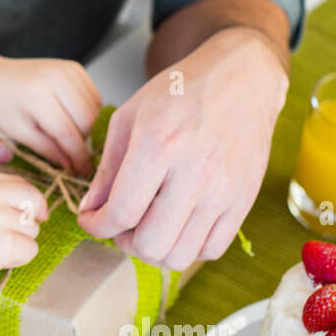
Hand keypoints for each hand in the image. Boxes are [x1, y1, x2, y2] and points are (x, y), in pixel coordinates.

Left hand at [0, 56, 102, 178]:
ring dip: (86, 125)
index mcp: (36, 97)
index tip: (81, 171)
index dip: (78, 156)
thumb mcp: (20, 134)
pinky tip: (71, 114)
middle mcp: (54, 78)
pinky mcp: (73, 66)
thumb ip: (48, 151)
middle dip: (82, 140)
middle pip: (87, 120)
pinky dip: (88, 109)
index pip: (68, 133)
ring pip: (95, 107)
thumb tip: (73, 166)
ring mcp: (66, 69)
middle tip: (69, 149)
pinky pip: (94, 95)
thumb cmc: (1, 107)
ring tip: (66, 130)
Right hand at [0, 170, 48, 298]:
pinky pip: (31, 250)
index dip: (28, 201)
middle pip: (34, 199)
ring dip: (20, 242)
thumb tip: (33, 202)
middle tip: (18, 235)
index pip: (20, 182)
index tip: (29, 215)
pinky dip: (18, 260)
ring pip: (33, 228)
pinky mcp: (6, 242)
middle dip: (32, 218)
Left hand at [76, 27, 288, 270]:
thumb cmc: (182, 91)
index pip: (121, 213)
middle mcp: (195, 172)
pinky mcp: (244, 200)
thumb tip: (90, 209)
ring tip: (147, 225)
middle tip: (119, 224)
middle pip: (150, 244)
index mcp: (159, 145)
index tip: (91, 220)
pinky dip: (187, 247)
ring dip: (155, 249)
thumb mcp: (129, 117)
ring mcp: (224, 190)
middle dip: (123, 242)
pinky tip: (176, 224)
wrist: (242, 78)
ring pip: (180, 256)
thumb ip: (107, 168)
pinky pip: (211, 250)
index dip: (96, 226)